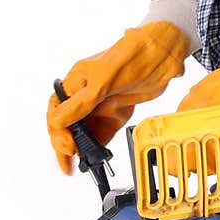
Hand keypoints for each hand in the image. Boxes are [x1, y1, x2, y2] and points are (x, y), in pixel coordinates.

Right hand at [47, 22, 191, 175]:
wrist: (163, 53)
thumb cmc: (132, 54)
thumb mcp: (104, 80)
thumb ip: (81, 103)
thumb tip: (58, 122)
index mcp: (75, 83)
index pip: (56, 111)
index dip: (58, 131)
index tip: (67, 146)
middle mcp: (85, 95)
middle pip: (67, 125)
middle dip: (65, 145)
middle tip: (69, 162)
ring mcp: (100, 104)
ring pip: (84, 132)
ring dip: (81, 148)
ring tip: (79, 166)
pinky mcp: (116, 112)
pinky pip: (102, 133)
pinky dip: (99, 146)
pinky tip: (97, 157)